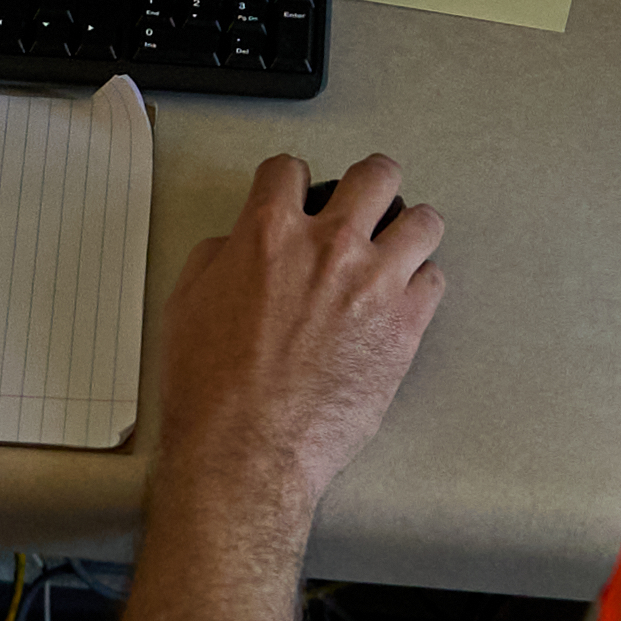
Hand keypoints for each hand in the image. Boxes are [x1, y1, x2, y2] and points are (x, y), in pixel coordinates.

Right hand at [152, 152, 448, 531]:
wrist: (245, 451)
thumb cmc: (212, 391)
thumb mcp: (185, 304)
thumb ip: (219, 257)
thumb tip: (238, 246)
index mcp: (269, 233)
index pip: (288, 169)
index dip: (289, 181)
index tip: (297, 194)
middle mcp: (329, 247)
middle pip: (374, 175)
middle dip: (368, 185)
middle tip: (364, 203)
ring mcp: (375, 284)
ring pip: (423, 221)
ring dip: (408, 231)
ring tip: (398, 248)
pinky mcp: (406, 326)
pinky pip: (435, 280)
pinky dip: (420, 285)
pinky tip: (402, 298)